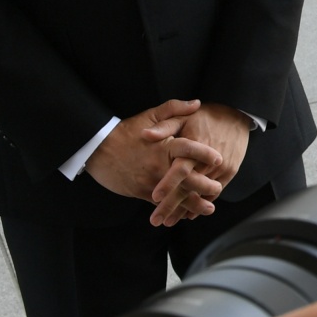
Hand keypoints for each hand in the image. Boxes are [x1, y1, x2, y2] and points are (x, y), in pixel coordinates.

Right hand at [87, 99, 211, 200]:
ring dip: (193, 203)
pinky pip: (161, 203)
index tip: (219, 158)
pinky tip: (186, 214)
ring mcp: (150, 180)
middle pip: (187, 178)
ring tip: (209, 207)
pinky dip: (175, 209)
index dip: (204, 154)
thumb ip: (174, 109)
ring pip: (176, 194)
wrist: (97, 149)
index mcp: (163, 145)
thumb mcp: (149, 116)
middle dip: (205, 185)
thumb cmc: (126, 131)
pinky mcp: (141, 191)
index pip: (188, 149)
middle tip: (218, 188)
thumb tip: (198, 103)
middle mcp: (159, 165)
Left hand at [149, 104, 251, 227]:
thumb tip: (145, 135)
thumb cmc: (205, 116)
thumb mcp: (183, 117)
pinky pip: (214, 192)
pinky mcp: (229, 172)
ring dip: (185, 209)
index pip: (180, 169)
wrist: (236, 114)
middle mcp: (209, 161)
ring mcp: (221, 168)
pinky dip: (200, 203)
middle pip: (189, 188)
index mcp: (196, 146)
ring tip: (169, 221)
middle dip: (172, 206)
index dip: (168, 184)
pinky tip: (188, 214)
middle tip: (156, 220)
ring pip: (200, 193)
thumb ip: (164, 126)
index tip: (154, 197)